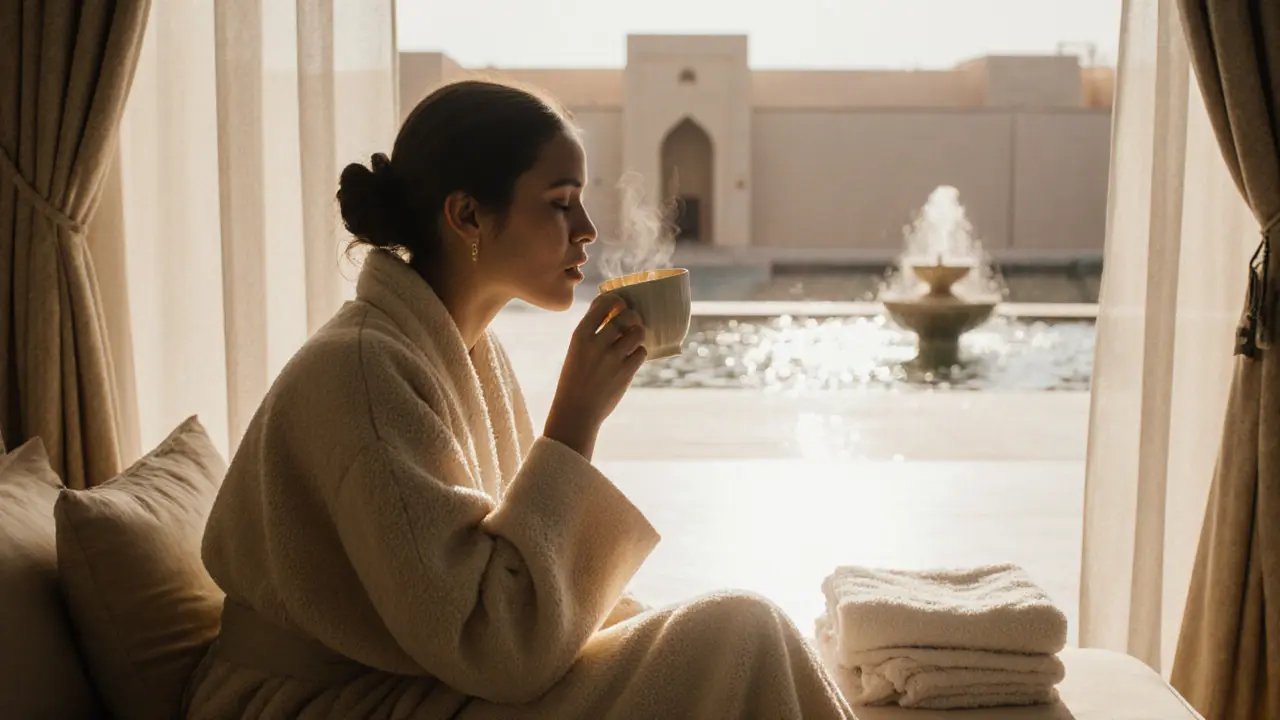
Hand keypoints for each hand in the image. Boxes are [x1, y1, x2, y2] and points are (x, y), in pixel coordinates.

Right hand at [544, 294, 646, 459]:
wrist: (576, 411)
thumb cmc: (575, 378)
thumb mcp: (576, 351)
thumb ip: (592, 333)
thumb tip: (614, 312)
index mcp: (580, 335)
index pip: (603, 304)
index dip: (615, 300)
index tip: (619, 304)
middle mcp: (597, 344)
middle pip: (625, 316)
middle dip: (632, 316)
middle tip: (631, 322)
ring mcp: (612, 358)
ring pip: (637, 332)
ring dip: (638, 333)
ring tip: (633, 339)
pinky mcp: (625, 373)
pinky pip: (641, 352)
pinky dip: (639, 352)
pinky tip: (632, 357)